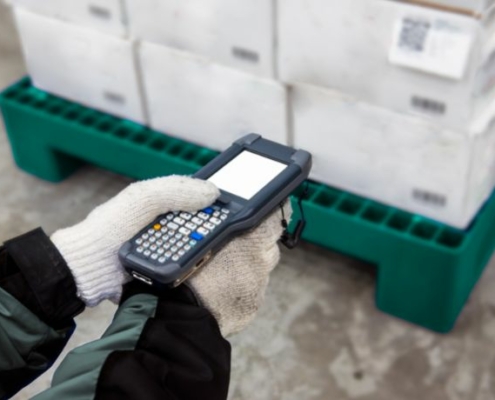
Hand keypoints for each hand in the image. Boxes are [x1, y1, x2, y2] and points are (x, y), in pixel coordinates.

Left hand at [51, 176, 219, 305]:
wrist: (88, 267)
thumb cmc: (110, 227)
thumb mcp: (143, 199)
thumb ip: (175, 192)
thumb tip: (212, 192)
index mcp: (158, 199)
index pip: (193, 192)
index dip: (211, 195)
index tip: (230, 202)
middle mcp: (163, 220)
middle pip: (198, 218)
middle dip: (212, 221)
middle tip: (229, 225)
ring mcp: (163, 243)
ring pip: (195, 240)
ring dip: (206, 242)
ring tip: (222, 243)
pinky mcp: (163, 266)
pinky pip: (187, 261)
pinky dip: (197, 260)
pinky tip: (206, 260)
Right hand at [188, 201, 291, 336]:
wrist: (175, 312)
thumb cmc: (180, 266)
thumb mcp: (197, 230)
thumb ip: (220, 220)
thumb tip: (222, 204)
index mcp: (248, 235)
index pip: (276, 215)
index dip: (275, 211)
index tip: (274, 208)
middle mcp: (258, 259)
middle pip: (269, 244)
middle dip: (257, 242)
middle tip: (237, 242)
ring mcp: (257, 284)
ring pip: (260, 268)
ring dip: (248, 266)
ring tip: (221, 268)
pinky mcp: (252, 305)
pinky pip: (252, 291)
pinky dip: (240, 288)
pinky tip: (219, 288)